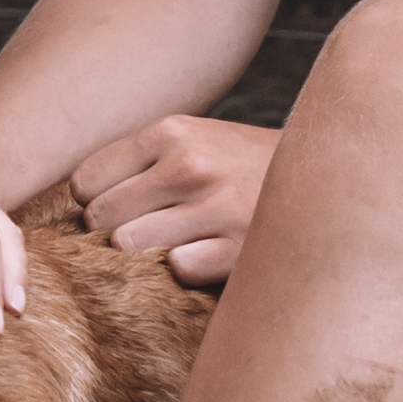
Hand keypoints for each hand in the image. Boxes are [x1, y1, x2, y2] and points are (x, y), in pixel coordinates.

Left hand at [70, 114, 274, 286]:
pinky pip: (177, 269)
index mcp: (172, 132)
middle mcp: (191, 165)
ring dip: (145, 253)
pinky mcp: (239, 249)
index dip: (94, 201)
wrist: (326, 179)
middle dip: (113, 231)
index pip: (85, 181)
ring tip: (173, 242)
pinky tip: (207, 255)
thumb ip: (140, 162)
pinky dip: (186, 268)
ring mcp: (216, 208)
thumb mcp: (194, 139)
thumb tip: (76, 202)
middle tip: (144, 231)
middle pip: (100, 218)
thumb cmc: (243, 166)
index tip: (119, 208)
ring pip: (130, 246)